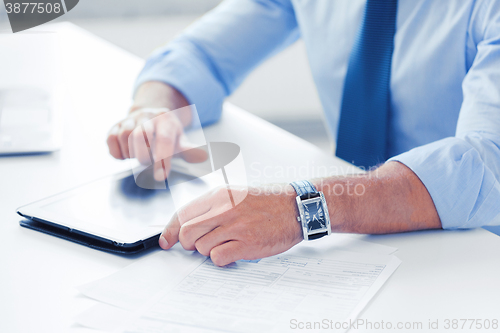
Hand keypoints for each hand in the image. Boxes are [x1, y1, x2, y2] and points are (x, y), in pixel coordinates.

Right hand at [106, 82, 206, 180]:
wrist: (151, 116)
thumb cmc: (167, 134)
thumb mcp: (181, 140)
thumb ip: (190, 151)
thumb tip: (204, 157)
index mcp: (166, 120)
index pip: (164, 140)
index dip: (162, 159)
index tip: (160, 177)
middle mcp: (147, 116)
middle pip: (140, 134)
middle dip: (143, 155)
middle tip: (147, 163)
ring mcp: (130, 119)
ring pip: (124, 134)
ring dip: (130, 152)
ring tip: (137, 157)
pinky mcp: (116, 124)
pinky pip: (111, 138)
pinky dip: (116, 151)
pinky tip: (125, 156)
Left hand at [159, 185, 303, 265]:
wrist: (296, 207)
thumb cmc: (268, 202)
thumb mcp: (236, 195)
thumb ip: (212, 208)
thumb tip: (187, 226)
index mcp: (219, 195)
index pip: (182, 214)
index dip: (170, 230)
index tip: (166, 241)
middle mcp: (224, 209)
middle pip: (187, 233)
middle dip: (190, 244)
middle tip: (202, 244)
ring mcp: (235, 226)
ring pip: (201, 247)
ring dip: (209, 251)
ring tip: (226, 244)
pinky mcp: (246, 243)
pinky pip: (218, 258)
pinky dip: (221, 259)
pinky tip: (233, 252)